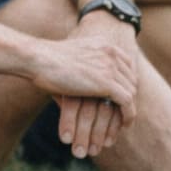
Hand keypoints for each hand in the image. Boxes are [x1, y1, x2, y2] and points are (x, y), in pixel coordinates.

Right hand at [31, 21, 137, 157]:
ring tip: (124, 123)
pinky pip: (127, 103)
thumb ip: (85, 65)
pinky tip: (124, 126)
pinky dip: (128, 116)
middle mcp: (111, 53)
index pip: (126, 65)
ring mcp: (111, 67)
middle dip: (129, 97)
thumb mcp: (72, 57)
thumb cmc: (45, 60)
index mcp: (104, 44)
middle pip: (130, 79)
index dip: (125, 82)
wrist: (39, 59)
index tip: (121, 95)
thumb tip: (84, 81)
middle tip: (124, 112)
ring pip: (130, 92)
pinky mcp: (107, 83)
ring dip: (128, 109)